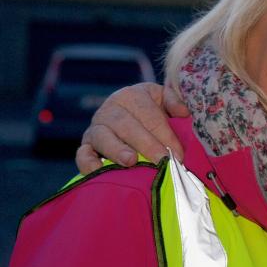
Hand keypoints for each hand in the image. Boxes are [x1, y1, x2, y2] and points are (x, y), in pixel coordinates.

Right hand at [75, 82, 189, 173]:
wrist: (128, 117)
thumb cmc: (151, 110)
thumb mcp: (163, 98)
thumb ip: (174, 102)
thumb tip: (183, 113)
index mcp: (132, 95)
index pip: (150, 115)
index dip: (166, 135)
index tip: (178, 154)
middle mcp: (111, 108)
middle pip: (128, 126)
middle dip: (147, 144)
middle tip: (162, 161)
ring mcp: (96, 127)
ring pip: (104, 137)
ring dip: (117, 150)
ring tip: (131, 161)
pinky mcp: (86, 144)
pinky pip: (82, 153)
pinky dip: (87, 162)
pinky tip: (98, 171)